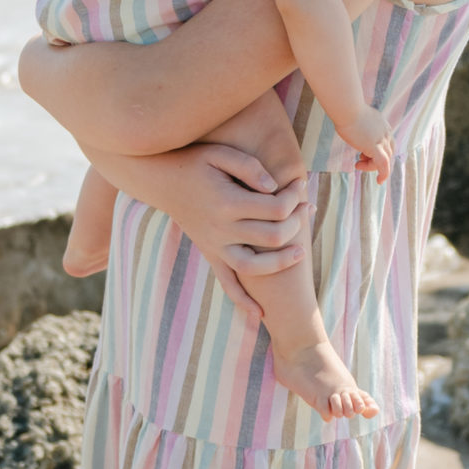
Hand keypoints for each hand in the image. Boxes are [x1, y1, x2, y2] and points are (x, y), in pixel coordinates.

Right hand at [84, 140, 308, 316]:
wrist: (161, 180)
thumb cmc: (195, 162)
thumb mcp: (221, 154)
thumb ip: (250, 168)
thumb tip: (275, 188)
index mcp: (227, 202)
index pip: (275, 208)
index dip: (295, 197)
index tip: (302, 184)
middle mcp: (221, 229)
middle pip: (272, 236)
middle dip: (296, 223)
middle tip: (307, 207)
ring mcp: (214, 245)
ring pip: (254, 267)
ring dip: (281, 263)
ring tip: (301, 252)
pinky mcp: (210, 253)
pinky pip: (226, 283)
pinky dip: (242, 300)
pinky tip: (260, 314)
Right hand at [346, 105, 394, 183]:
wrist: (346, 108)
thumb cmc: (345, 110)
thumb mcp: (356, 118)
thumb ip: (358, 124)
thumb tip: (350, 126)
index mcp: (382, 125)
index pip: (387, 142)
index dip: (378, 151)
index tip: (363, 154)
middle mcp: (386, 133)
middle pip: (388, 152)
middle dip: (375, 160)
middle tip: (360, 161)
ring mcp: (382, 140)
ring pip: (385, 160)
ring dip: (371, 166)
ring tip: (357, 166)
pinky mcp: (375, 147)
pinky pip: (383, 164)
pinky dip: (383, 174)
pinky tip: (379, 181)